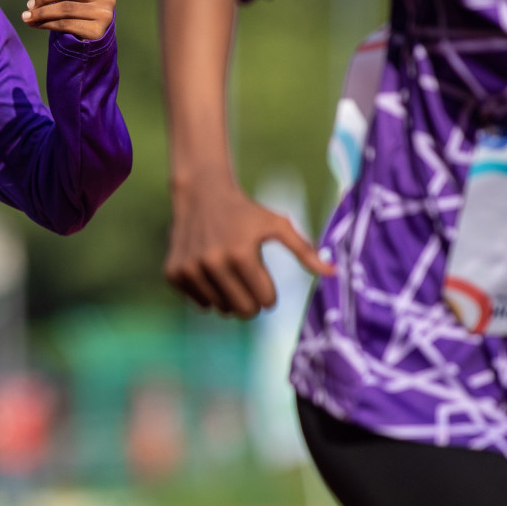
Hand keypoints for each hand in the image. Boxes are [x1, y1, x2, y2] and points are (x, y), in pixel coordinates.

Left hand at [22, 0, 114, 40]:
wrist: (93, 46)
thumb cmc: (79, 16)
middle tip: (28, 5)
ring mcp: (104, 15)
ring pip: (66, 8)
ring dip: (42, 13)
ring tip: (26, 17)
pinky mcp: (97, 31)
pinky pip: (66, 24)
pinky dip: (47, 24)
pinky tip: (36, 25)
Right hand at [163, 176, 332, 317]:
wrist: (201, 194)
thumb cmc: (245, 211)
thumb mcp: (277, 224)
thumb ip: (305, 250)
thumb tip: (333, 273)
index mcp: (241, 254)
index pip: (265, 301)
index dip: (269, 293)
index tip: (263, 276)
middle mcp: (212, 263)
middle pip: (242, 311)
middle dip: (251, 302)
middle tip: (249, 283)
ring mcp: (190, 269)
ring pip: (220, 310)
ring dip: (228, 298)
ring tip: (228, 275)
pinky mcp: (173, 273)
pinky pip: (198, 303)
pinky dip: (206, 294)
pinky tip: (209, 272)